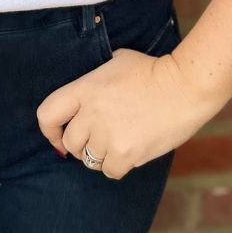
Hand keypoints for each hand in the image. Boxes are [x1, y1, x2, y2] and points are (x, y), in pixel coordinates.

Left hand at [35, 47, 218, 178]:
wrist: (184, 87)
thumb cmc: (152, 69)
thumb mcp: (115, 61)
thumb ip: (95, 79)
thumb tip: (86, 94)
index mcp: (85, 88)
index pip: (47, 115)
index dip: (49, 130)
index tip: (58, 135)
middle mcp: (91, 114)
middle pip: (70, 142)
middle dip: (80, 143)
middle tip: (98, 137)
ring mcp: (108, 136)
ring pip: (89, 160)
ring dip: (100, 154)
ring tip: (118, 140)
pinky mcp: (127, 154)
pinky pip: (109, 171)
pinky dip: (116, 165)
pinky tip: (128, 151)